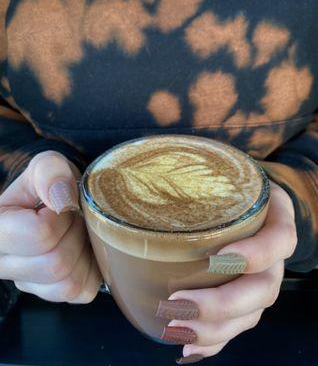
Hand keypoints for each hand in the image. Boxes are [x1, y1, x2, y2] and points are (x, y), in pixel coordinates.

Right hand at [0, 151, 101, 302]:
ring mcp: (26, 282)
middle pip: (57, 263)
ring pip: (69, 282)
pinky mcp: (50, 293)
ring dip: (84, 252)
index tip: (61, 204)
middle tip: (73, 218)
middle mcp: (2, 263)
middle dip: (75, 234)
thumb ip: (49, 172)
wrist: (56, 201)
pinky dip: (91, 269)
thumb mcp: (47, 165)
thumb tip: (61, 200)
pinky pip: (82, 290)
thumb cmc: (48, 184)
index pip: (39, 235)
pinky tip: (81, 249)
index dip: (61, 217)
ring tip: (76, 232)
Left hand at [158, 182, 296, 363]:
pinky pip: (238, 326)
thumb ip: (192, 176)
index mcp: (274, 219)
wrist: (243, 201)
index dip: (256, 254)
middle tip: (177, 302)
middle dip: (221, 303)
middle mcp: (273, 256)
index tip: (217, 257)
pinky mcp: (247, 299)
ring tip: (175, 328)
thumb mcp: (219, 172)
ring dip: (213, 328)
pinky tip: (189, 347)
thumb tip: (137, 178)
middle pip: (263, 289)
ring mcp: (262, 280)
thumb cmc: (227, 187)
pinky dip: (215, 341)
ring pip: (250, 315)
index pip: (280, 239)